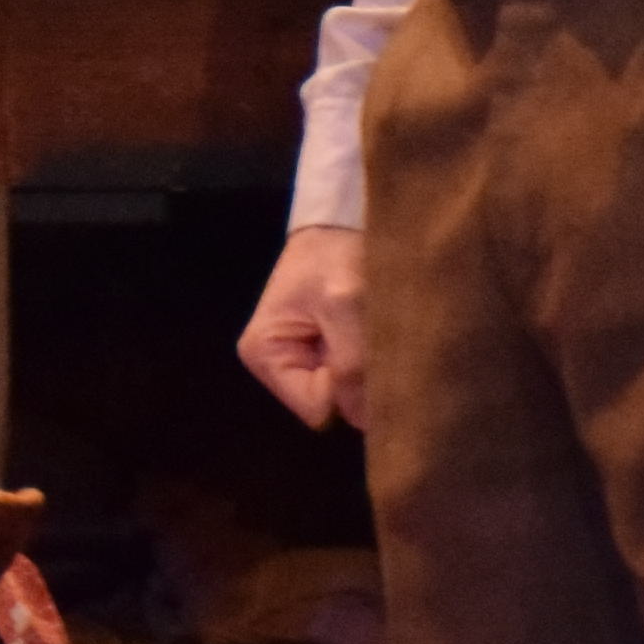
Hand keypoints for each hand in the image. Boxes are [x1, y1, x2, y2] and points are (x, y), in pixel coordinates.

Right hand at [240, 222, 366, 433]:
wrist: (343, 221)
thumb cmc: (334, 256)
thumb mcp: (343, 304)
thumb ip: (351, 363)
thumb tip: (368, 422)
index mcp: (265, 356)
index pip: (315, 407)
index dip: (347, 388)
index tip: (366, 351)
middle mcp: (278, 366)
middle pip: (330, 402)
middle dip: (359, 380)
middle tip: (377, 340)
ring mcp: (302, 360)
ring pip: (347, 390)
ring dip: (369, 368)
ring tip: (378, 331)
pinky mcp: (325, 351)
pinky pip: (354, 373)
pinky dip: (371, 359)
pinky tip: (377, 333)